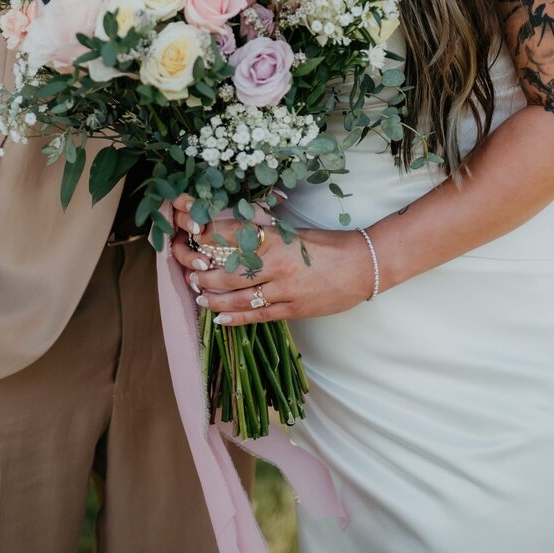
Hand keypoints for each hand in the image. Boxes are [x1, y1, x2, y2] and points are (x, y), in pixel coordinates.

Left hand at [168, 196, 375, 326]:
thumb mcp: (296, 233)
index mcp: (277, 241)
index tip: (193, 235)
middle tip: (190, 273)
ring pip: (239, 298)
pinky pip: (259, 316)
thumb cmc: (330, 245)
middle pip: (230, 273)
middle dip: (205, 274)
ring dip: (215, 298)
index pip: (235, 237)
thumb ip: (269, 237)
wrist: (363, 266)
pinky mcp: (293, 310)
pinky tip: (220, 319)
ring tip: (199, 296)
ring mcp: (285, 291)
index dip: (211, 237)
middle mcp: (277, 267)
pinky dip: (237, 318)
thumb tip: (242, 234)